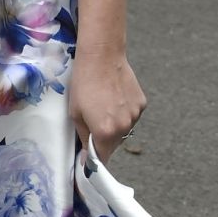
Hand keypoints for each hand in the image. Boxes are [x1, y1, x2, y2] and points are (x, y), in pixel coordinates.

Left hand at [68, 48, 145, 163]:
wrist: (102, 57)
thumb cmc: (84, 83)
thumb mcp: (76, 113)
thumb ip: (84, 137)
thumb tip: (87, 155)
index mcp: (105, 132)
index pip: (102, 157)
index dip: (94, 158)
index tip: (89, 157)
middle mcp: (123, 127)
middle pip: (114, 145)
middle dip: (103, 140)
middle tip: (92, 122)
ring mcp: (135, 115)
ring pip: (124, 131)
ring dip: (114, 126)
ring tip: (103, 106)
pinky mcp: (142, 104)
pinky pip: (131, 117)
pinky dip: (123, 114)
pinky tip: (114, 99)